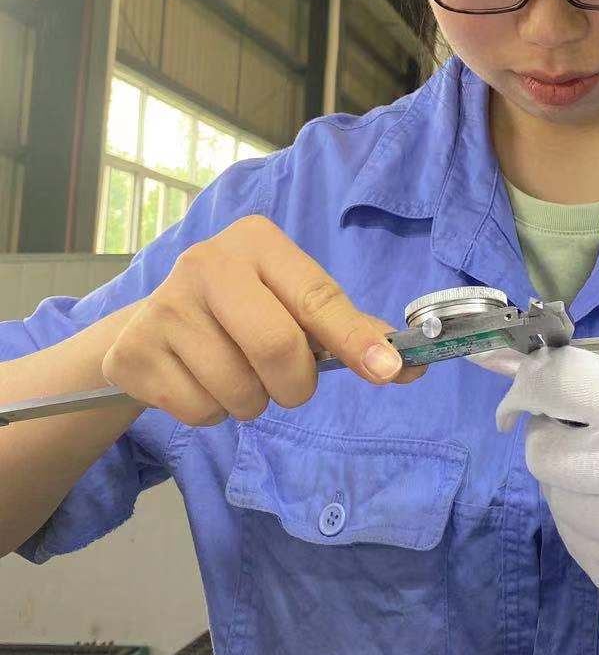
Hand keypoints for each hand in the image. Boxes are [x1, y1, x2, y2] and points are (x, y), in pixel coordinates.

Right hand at [102, 216, 417, 425]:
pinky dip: (211, 413)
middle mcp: (207, 260)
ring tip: (236, 373)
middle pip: (277, 347)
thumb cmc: (244, 310)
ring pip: (238, 389)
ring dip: (251, 401)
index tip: (389, 371)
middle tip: (288, 383)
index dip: (355, 339)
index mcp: (258, 241)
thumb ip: (349, 331)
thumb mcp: (292, 304)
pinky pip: (198, 411)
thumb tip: (409, 366)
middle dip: (295, 384)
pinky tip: (198, 380)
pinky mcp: (133, 349)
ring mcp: (164, 304)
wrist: (152, 322)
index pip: (317, 297)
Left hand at [496, 344, 598, 623]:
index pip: (559, 385)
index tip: (531, 389)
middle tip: (592, 436)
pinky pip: (570, 536)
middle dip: (557, 438)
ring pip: (552, 497)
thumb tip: (495, 360)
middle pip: (542, 452)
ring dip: (571, 481)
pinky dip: (586, 518)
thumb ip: (582, 369)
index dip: (533, 383)